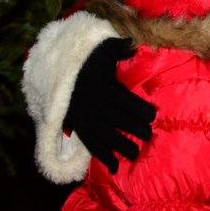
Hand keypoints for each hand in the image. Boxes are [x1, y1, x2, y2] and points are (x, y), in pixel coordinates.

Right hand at [65, 38, 156, 173]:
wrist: (56, 73)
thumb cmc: (87, 61)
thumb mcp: (102, 49)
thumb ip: (119, 47)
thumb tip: (134, 43)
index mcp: (103, 87)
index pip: (125, 100)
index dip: (140, 109)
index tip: (153, 116)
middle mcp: (95, 104)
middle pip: (118, 120)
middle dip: (135, 129)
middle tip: (148, 135)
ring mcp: (85, 118)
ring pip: (105, 136)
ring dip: (120, 146)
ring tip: (134, 154)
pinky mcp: (78, 127)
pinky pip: (90, 144)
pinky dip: (102, 156)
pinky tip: (114, 167)